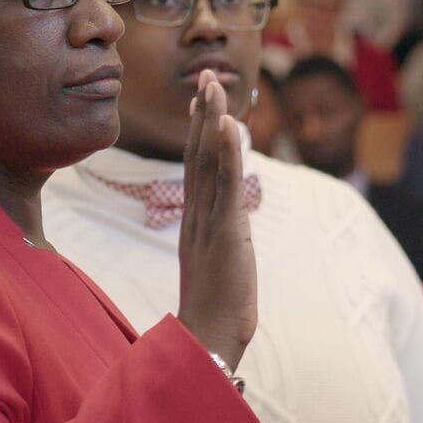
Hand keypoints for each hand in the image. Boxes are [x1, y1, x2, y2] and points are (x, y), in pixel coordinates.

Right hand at [176, 70, 257, 370]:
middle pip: (197, 155)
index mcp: (193, 224)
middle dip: (203, 114)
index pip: (196, 169)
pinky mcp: (224, 235)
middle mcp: (195, 218)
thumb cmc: (215, 315)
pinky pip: (225, 187)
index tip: (202, 101)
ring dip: (211, 121)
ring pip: (207, 163)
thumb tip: (227, 235)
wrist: (207, 344)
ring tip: (213, 86)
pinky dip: (226, 153)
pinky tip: (229, 126)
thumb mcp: (219, 269)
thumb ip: (219, 245)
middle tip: (207, 78)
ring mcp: (207, 224)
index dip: (199, 132)